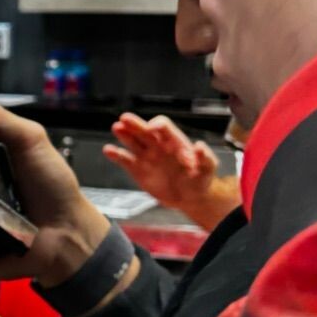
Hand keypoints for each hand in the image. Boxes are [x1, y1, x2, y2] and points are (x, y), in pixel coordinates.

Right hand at [103, 113, 218, 213]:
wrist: (188, 197)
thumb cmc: (200, 180)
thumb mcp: (208, 170)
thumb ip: (206, 158)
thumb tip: (200, 146)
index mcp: (175, 142)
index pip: (164, 127)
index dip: (157, 125)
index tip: (152, 128)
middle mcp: (158, 146)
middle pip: (144, 130)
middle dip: (135, 124)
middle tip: (124, 118)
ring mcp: (146, 157)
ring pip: (132, 141)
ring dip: (124, 134)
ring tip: (116, 127)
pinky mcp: (137, 170)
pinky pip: (125, 160)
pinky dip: (116, 155)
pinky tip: (108, 150)